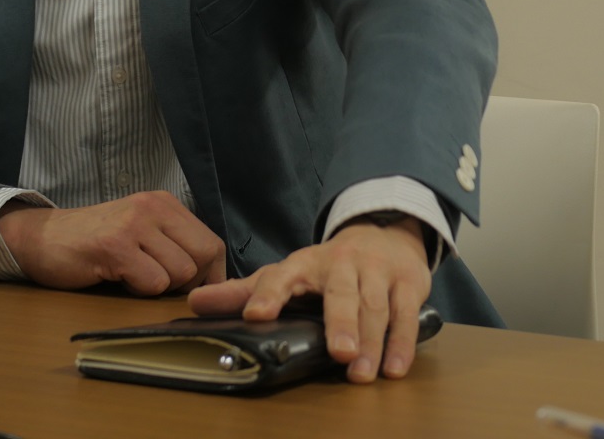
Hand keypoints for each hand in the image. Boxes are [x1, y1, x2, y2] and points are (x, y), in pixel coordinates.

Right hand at [0, 191, 225, 292]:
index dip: (209, 274)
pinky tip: (117, 278)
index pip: (212, 243)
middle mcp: (154, 207)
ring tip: (132, 276)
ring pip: (180, 272)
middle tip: (157, 284)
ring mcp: (134, 224)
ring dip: (159, 287)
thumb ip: (173, 246)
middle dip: (188, 283)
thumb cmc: (95, 242)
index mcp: (165, 204)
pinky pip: (152, 282)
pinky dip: (139, 291)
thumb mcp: (141, 232)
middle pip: (204, 257)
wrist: (42, 237)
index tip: (192, 290)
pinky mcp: (115, 246)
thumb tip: (213, 281)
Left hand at [187, 214, 431, 382]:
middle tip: (339, 354)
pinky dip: (403, 341)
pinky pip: (406, 312)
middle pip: (341, 292)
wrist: (386, 232)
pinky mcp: (408, 281)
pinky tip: (395, 367)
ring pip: (375, 305)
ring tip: (362, 372)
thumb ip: (246, 292)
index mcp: (305, 263)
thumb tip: (195, 303)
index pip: (282, 275)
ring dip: (372, 340)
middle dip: (341, 322)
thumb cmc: (331, 265)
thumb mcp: (288, 274)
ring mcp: (378, 269)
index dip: (269, 294)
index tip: (257, 316)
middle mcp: (343, 262)